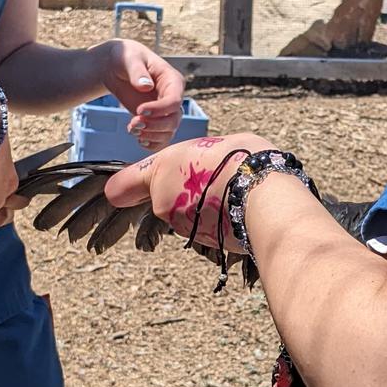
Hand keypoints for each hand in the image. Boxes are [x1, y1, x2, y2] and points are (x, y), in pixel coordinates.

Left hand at [96, 40, 183, 149]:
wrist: (116, 67)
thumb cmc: (125, 57)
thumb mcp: (129, 58)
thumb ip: (137, 71)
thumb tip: (146, 86)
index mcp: (172, 80)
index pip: (175, 101)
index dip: (159, 109)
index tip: (139, 110)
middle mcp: (173, 98)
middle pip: (174, 120)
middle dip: (154, 126)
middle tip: (133, 123)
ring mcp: (165, 111)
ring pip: (168, 132)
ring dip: (150, 136)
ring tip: (131, 129)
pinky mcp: (156, 121)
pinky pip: (161, 139)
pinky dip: (151, 143)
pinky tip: (137, 138)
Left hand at [103, 130, 273, 247]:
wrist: (265, 192)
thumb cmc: (242, 159)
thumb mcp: (210, 145)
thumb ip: (192, 160)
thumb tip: (198, 166)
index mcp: (162, 167)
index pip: (121, 186)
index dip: (123, 190)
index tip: (123, 193)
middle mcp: (163, 199)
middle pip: (164, 199)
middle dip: (181, 194)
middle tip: (211, 180)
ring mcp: (181, 224)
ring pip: (185, 215)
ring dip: (201, 208)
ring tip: (230, 192)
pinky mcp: (200, 241)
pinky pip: (203, 227)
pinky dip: (214, 221)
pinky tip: (236, 208)